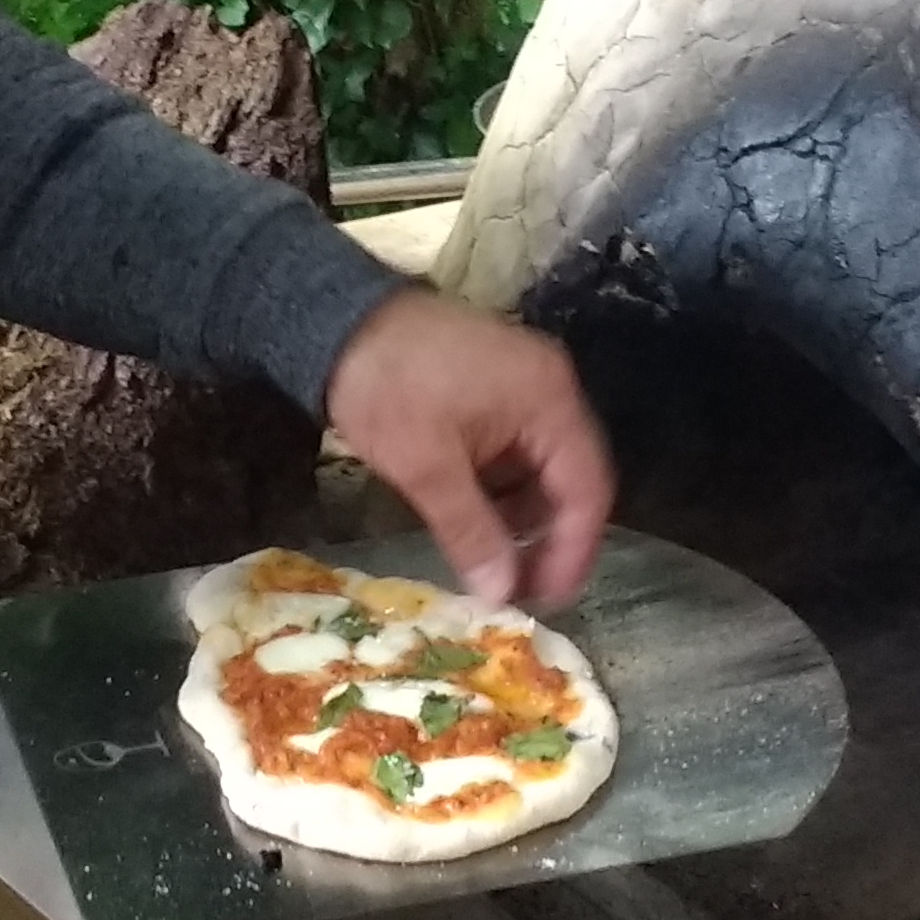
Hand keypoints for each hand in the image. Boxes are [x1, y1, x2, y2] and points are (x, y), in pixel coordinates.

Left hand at [322, 287, 615, 608]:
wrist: (332, 321)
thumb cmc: (386, 389)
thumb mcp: (427, 470)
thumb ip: (472, 533)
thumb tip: (501, 595)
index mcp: (549, 401)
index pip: (587, 489)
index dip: (574, 550)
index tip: (550, 598)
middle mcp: (550, 388)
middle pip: (570, 478)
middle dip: (548, 538)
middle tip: (519, 590)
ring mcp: (524, 384)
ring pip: (542, 468)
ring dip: (522, 517)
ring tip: (494, 565)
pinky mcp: (495, 387)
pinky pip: (516, 449)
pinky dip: (501, 490)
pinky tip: (476, 523)